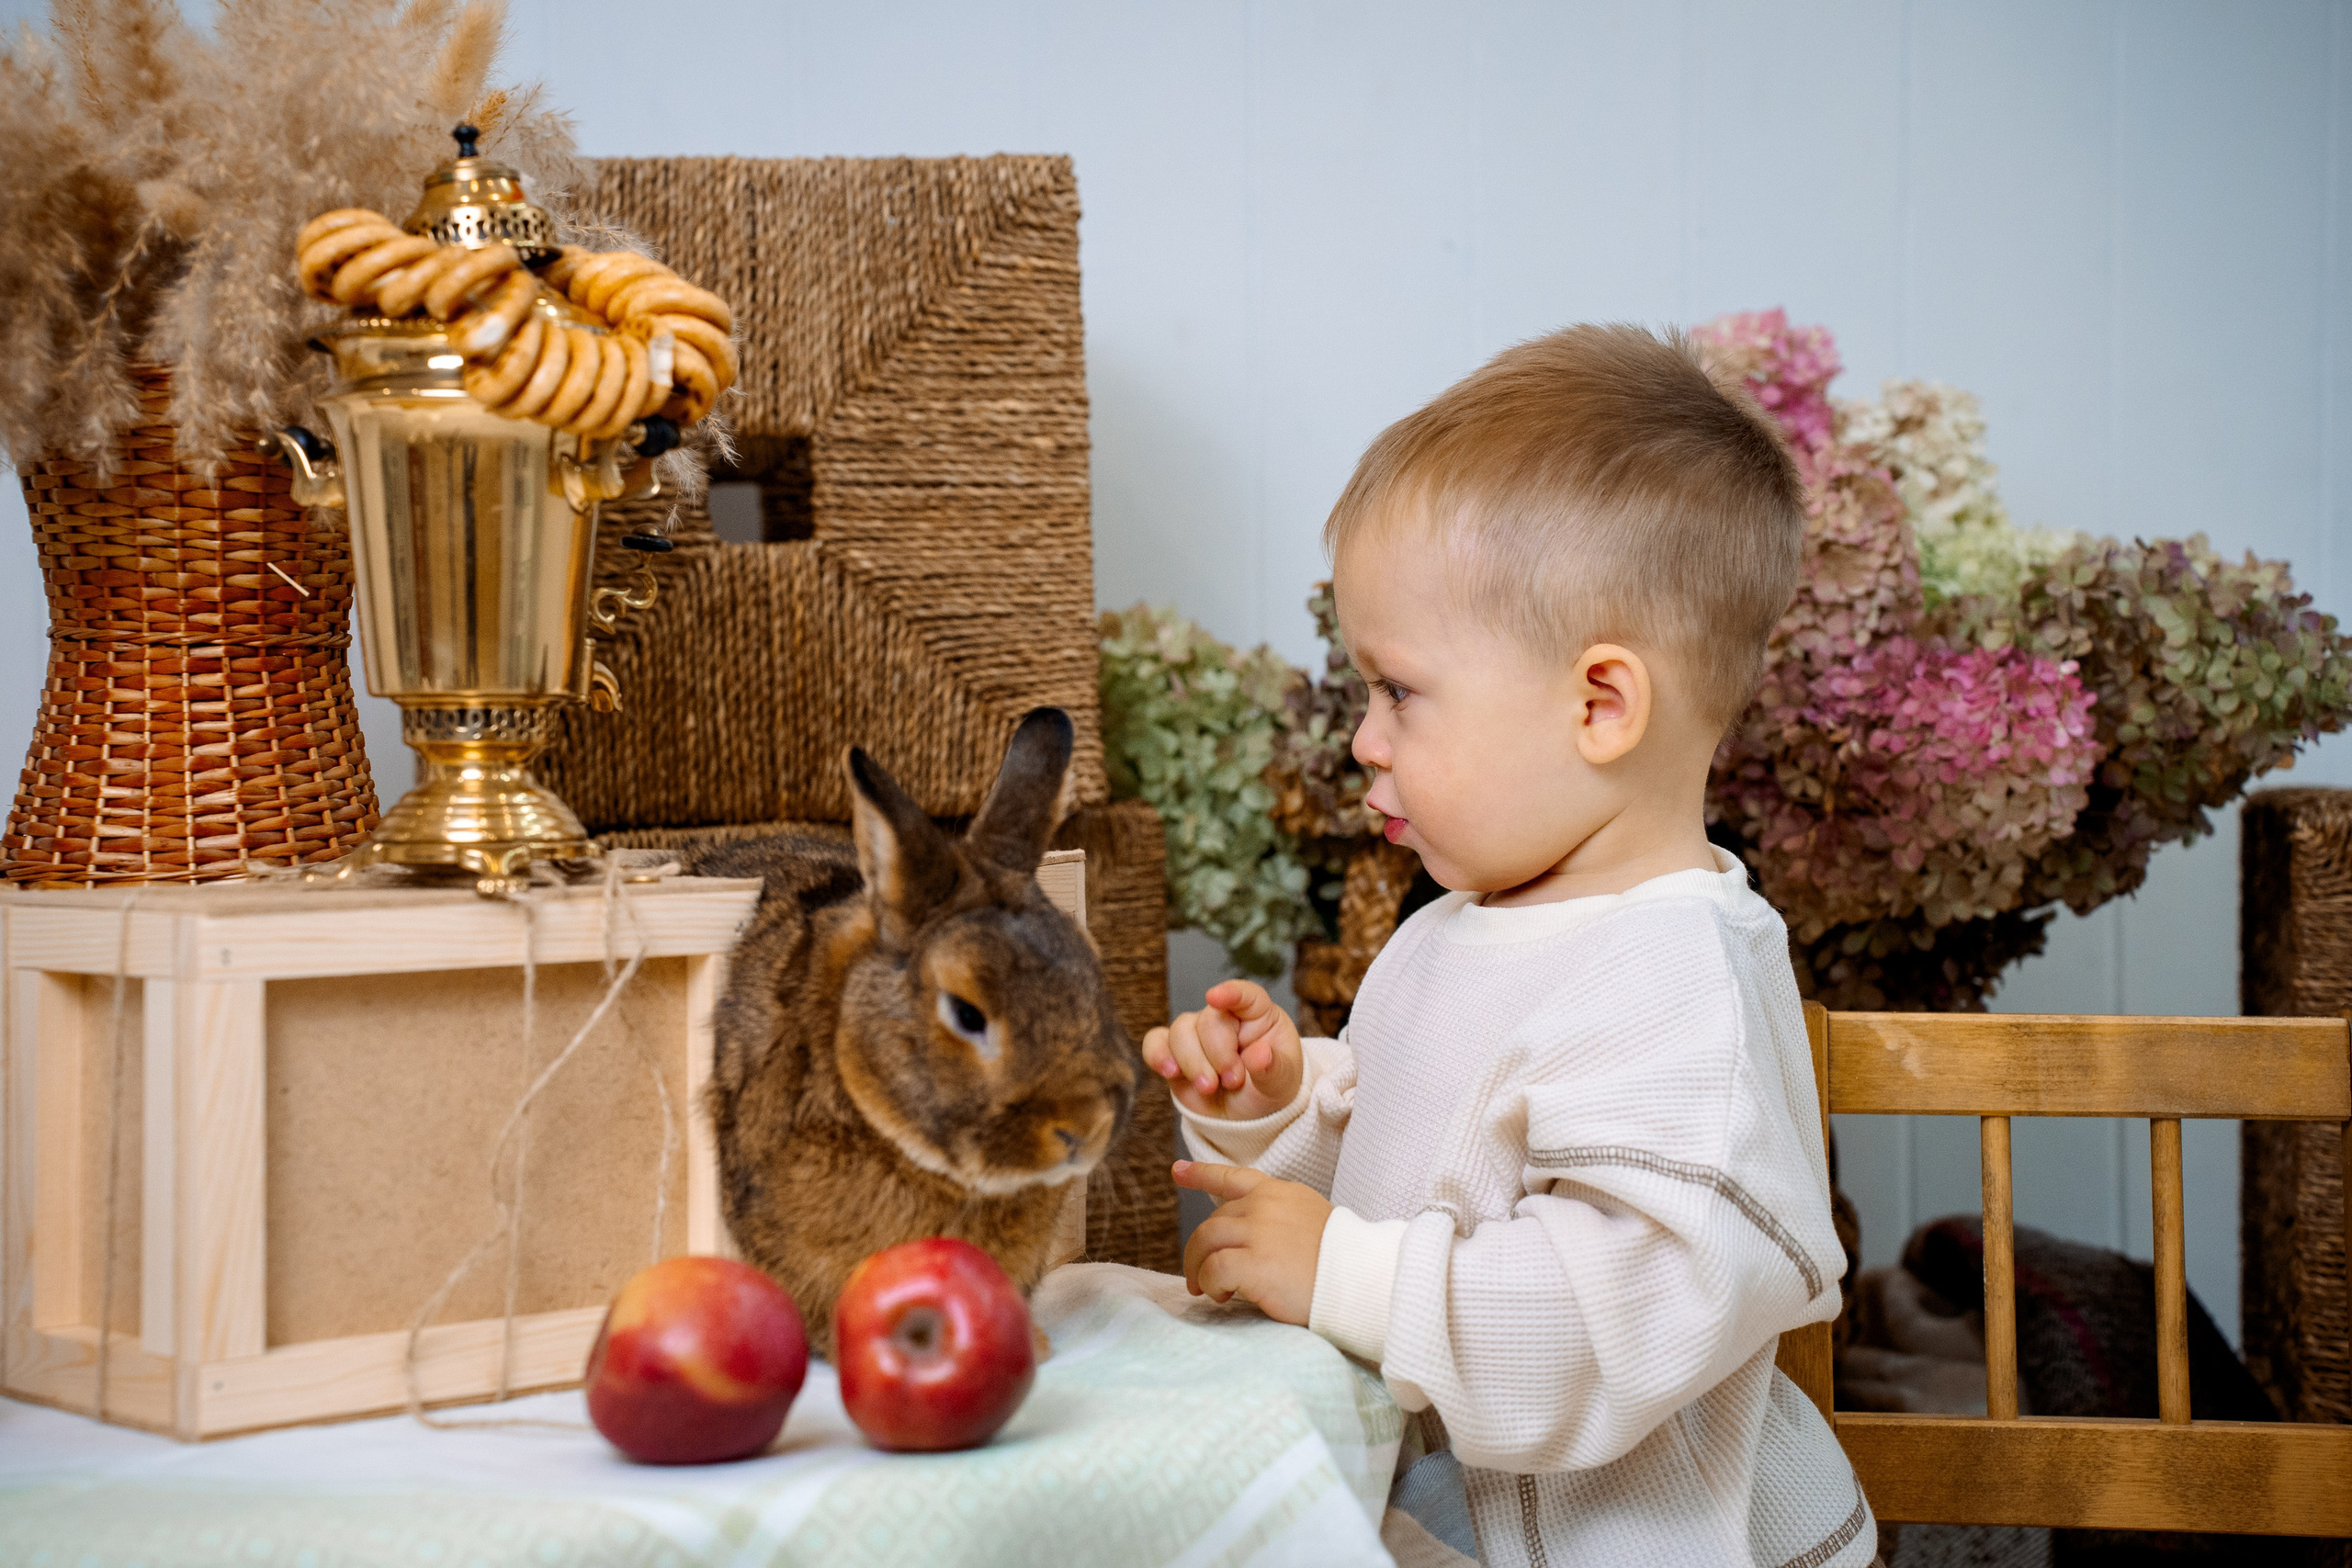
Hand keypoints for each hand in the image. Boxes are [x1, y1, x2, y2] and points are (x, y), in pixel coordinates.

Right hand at [1140, 980, 1303, 1119]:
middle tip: (1233, 1081)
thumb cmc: (1267, 1091)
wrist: (1245, 1119)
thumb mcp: (1281, 1083)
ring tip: (1209, 1088)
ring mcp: (1197, 1035)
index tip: (1214, 997)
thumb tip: (1260, 1054)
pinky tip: (1170, 1072)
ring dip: (1193, 1062)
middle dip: (1218, 1054)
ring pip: (1180, 1031)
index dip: (1230, 993)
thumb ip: (1273, 1068)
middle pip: (1208, 1020)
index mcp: (1259, 1016)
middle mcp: (1225, 1019)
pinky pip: (1156, 1043)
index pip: (1246, 995)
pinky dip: (1158, 1055)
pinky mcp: (1174, 1054)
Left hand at [1173, 1161, 1330, 1325]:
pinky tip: (1222, 1295)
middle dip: (1199, 1250)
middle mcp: (1265, 1206)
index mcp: (1280, 1193)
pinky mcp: (1254, 1262)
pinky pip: (1213, 1269)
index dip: (1202, 1175)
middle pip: (1213, 1221)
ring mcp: (1259, 1232)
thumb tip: (1247, 1235)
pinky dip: (1210, 1284)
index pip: (1234, 1178)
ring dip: (1197, 1268)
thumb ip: (1279, 1218)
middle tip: (1198, 1277)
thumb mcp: (1311, 1221)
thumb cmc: (1341, 1261)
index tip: (1178, 1171)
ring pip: (1205, 1241)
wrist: (1361, 1281)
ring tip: (1206, 1290)